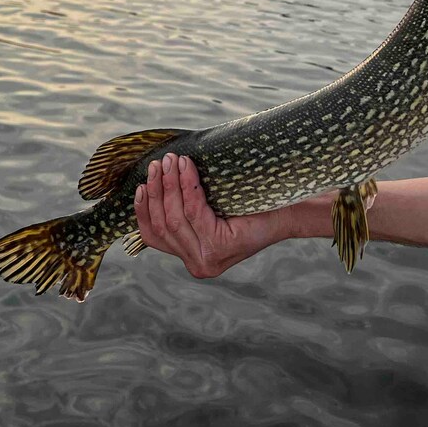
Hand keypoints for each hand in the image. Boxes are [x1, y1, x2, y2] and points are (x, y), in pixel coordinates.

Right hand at [134, 153, 287, 277]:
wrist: (286, 213)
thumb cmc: (249, 208)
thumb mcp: (211, 214)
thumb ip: (185, 211)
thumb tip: (151, 184)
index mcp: (193, 260)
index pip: (154, 237)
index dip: (143, 211)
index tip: (140, 185)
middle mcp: (198, 265)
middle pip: (164, 225)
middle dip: (157, 191)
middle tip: (158, 163)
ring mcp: (208, 259)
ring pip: (176, 218)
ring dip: (170, 185)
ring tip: (170, 161)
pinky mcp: (219, 247)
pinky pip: (195, 210)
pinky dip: (188, 186)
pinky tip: (186, 167)